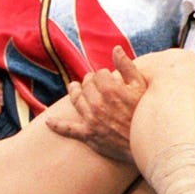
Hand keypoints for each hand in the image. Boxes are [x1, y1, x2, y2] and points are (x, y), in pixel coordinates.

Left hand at [46, 46, 146, 161]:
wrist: (146, 144)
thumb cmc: (145, 113)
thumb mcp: (141, 87)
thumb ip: (127, 66)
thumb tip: (116, 49)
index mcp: (110, 90)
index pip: (100, 74)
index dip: (105, 75)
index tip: (110, 79)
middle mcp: (97, 103)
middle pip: (87, 85)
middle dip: (90, 82)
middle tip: (94, 83)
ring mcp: (91, 119)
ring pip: (76, 100)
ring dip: (74, 92)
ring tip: (73, 88)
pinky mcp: (88, 134)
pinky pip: (68, 129)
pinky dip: (57, 125)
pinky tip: (49, 122)